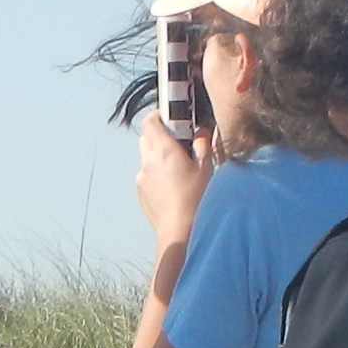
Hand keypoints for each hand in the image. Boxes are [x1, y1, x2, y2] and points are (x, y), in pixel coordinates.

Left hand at [134, 108, 213, 250]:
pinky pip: (147, 175)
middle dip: (159, 136)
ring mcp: (142, 177)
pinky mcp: (140, 192)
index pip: (150, 122)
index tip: (169, 117)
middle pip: (146, 138)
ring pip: (147, 158)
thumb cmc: (196, 200)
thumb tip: (200, 132)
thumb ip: (202, 145)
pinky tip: (173, 187)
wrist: (179, 231)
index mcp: (165, 151)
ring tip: (178, 170)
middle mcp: (149, 161)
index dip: (158, 116)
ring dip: (158, 157)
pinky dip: (156, 174)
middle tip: (178, 144)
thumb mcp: (206, 169)